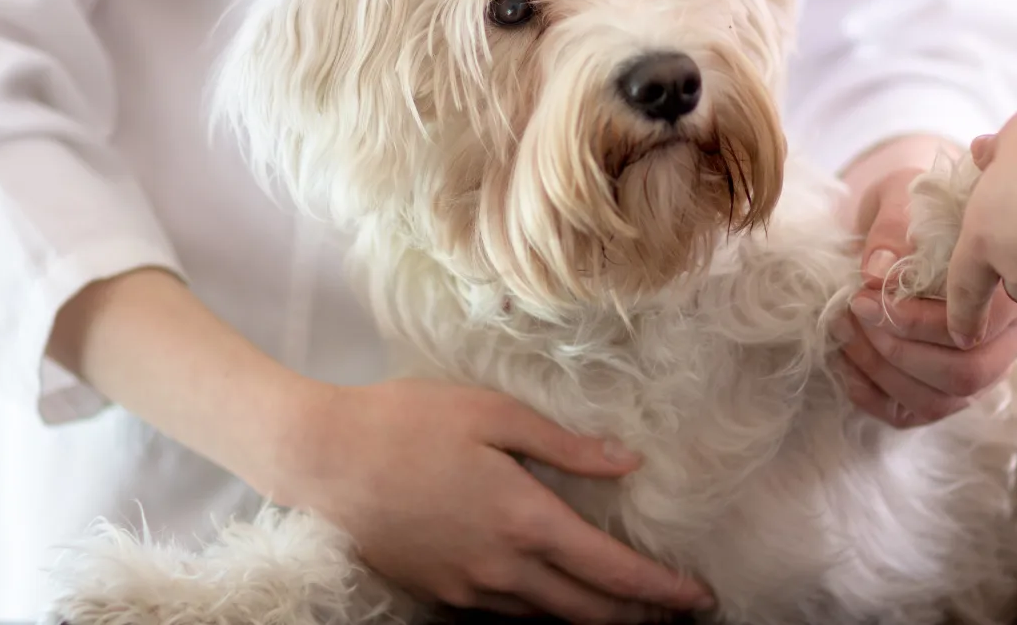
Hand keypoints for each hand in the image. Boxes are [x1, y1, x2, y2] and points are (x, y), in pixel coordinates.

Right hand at [272, 379, 712, 623]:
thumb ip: (564, 444)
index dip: (660, 590)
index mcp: (525, 518)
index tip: (697, 596)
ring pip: (544, 620)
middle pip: (586, 611)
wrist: (320, 458)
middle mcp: (502, 567)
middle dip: (636, 617)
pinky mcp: (436, 593)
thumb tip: (627, 462)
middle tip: (672, 614)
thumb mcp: (491, 412)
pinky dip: (536, 615)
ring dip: (589, 619)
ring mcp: (466, 588)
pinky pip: (501, 616)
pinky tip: (548, 604)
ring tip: (623, 613)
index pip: (611, 570)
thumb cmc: (404, 421)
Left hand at [838, 138, 1016, 426]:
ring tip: (840, 328)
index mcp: (1011, 293)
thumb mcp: (903, 199)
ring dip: (878, 370)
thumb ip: (895, 227)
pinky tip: (840, 360)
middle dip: (898, 348)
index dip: (921, 319)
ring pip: (937, 401)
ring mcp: (977, 375)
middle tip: (854, 311)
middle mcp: (1005, 342)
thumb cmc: (912, 213)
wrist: (899, 231)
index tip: (868, 293)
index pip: (982, 325)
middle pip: (966, 375)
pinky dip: (868, 394)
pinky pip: (908, 414)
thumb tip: (878, 271)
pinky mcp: (940, 395)